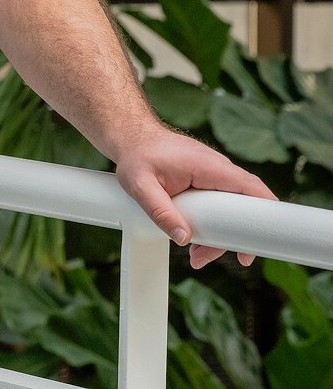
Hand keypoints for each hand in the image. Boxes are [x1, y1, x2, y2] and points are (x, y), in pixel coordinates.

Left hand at [114, 128, 275, 268]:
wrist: (131, 137)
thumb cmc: (136, 156)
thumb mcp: (140, 185)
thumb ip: (160, 211)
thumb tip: (183, 239)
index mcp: (209, 165)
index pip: (250, 187)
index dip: (264, 213)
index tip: (263, 242)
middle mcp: (217, 169)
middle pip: (243, 206)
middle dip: (234, 236)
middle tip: (214, 258)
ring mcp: (213, 175)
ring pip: (230, 210)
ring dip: (220, 235)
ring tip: (196, 256)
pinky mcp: (206, 182)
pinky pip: (219, 206)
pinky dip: (212, 225)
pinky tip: (194, 242)